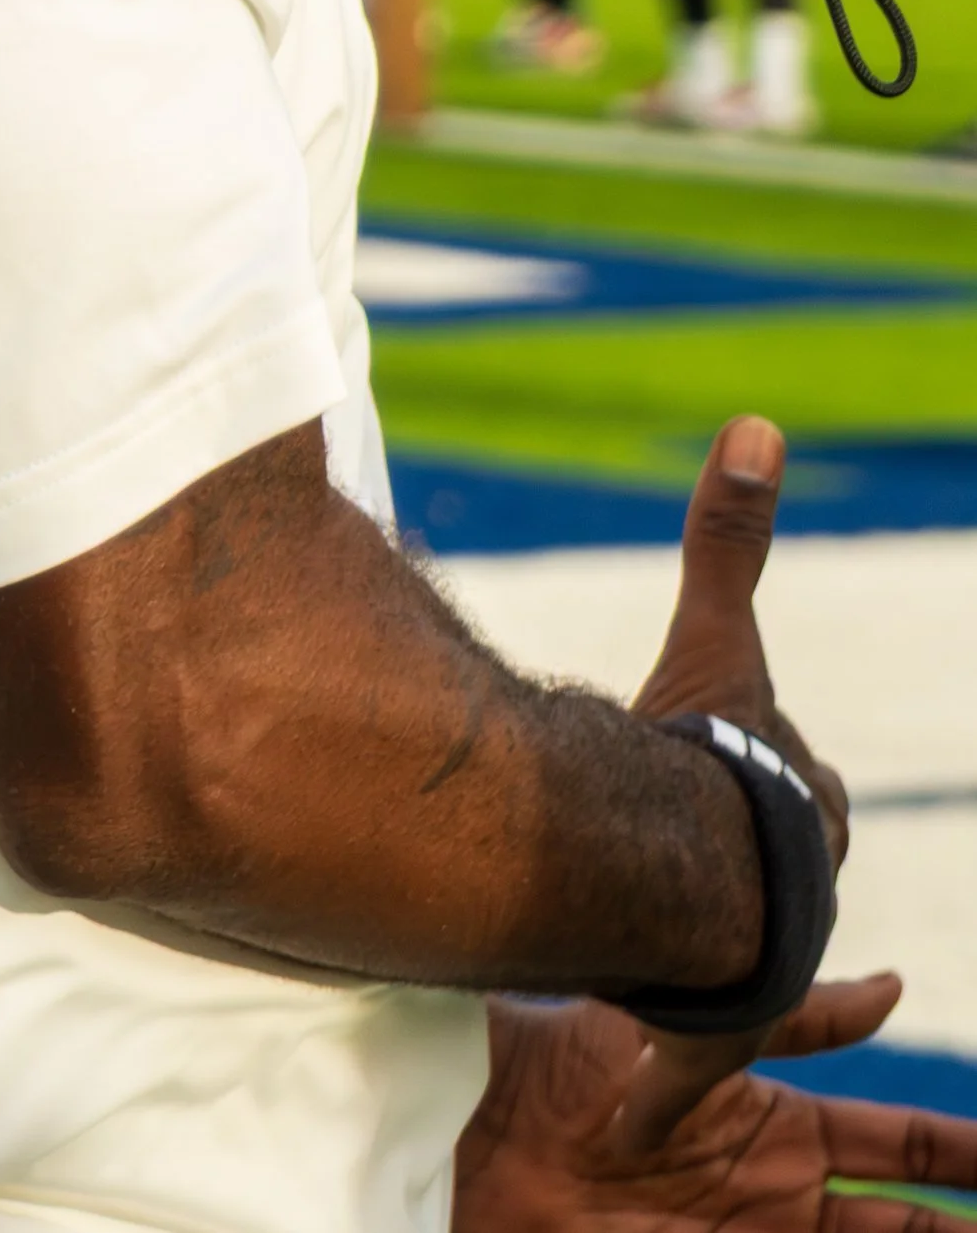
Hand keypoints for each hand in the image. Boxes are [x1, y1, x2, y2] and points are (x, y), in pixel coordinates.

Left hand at [456, 982, 976, 1229]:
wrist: (484, 1129)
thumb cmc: (574, 1066)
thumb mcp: (697, 1030)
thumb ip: (794, 1014)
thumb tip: (893, 987)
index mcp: (781, 1127)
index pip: (898, 1146)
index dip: (956, 1158)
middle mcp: (779, 1192)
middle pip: (899, 1223)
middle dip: (954, 1226)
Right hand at [621, 419, 848, 1147]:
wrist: (687, 880)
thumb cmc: (710, 763)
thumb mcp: (716, 639)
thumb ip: (729, 538)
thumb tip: (758, 422)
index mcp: (805, 794)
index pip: (792, 773)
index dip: (753, 754)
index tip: (715, 741)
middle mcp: (799, 876)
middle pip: (771, 850)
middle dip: (733, 835)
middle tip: (681, 817)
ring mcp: (763, 948)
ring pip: (737, 923)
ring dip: (698, 911)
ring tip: (654, 901)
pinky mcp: (712, 1019)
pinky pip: (694, 1020)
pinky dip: (672, 1015)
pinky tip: (642, 1026)